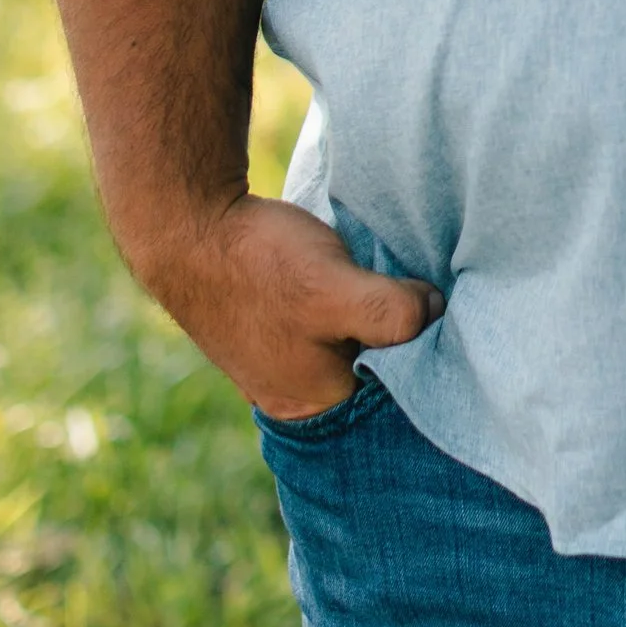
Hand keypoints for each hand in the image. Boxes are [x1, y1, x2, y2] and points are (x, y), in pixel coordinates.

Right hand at [132, 194, 440, 421]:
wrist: (184, 225)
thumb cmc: (258, 264)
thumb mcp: (336, 291)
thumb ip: (391, 311)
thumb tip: (434, 311)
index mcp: (312, 401)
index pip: (389, 393)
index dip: (420, 352)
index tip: (440, 314)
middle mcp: (290, 392)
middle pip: (367, 370)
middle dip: (394, 336)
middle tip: (417, 290)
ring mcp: (271, 361)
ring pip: (342, 345)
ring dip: (364, 316)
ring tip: (381, 277)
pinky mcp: (262, 324)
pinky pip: (317, 326)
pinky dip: (336, 304)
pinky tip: (346, 272)